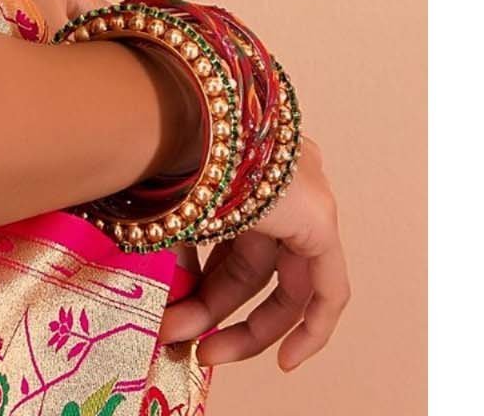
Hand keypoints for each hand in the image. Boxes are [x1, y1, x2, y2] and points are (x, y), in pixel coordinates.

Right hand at [157, 135, 351, 374]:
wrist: (173, 122)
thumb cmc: (154, 152)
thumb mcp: (164, 211)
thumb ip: (172, 255)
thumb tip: (160, 306)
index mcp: (241, 163)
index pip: (232, 241)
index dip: (206, 286)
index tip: (179, 316)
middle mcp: (279, 178)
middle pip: (253, 266)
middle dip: (213, 309)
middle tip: (177, 336)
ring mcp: (302, 195)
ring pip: (284, 283)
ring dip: (243, 325)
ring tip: (202, 350)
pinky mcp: (320, 219)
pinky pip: (328, 290)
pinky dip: (312, 328)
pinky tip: (288, 361)